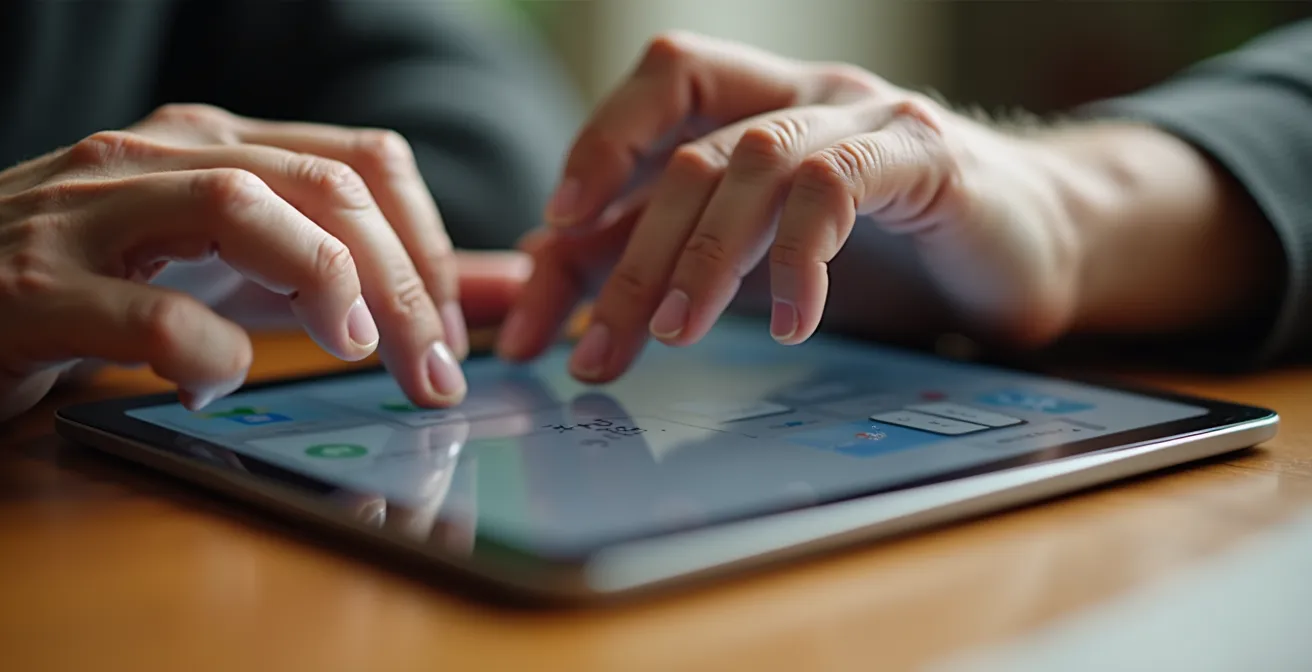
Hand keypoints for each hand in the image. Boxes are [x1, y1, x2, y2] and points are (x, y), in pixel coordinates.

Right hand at [0, 104, 507, 420]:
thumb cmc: (100, 280)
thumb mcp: (238, 263)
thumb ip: (357, 272)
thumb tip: (498, 289)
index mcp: (216, 144)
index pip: (366, 162)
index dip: (432, 247)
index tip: (455, 333)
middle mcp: (160, 156)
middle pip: (326, 190)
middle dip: (405, 289)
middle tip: (434, 376)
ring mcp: (90, 213)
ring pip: (241, 208)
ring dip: (327, 288)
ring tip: (353, 353)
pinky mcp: (32, 288)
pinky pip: (146, 309)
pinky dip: (206, 351)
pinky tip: (216, 381)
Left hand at [495, 32, 1083, 381]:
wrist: (1031, 250)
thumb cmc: (888, 255)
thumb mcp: (755, 261)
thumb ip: (659, 254)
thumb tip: (547, 268)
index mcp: (756, 107)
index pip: (653, 109)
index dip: (594, 158)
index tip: (548, 247)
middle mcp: (802, 96)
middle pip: (689, 150)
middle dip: (628, 257)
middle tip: (596, 351)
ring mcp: (864, 118)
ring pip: (754, 159)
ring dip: (703, 254)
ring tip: (678, 332)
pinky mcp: (924, 156)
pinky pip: (838, 185)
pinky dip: (801, 256)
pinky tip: (796, 322)